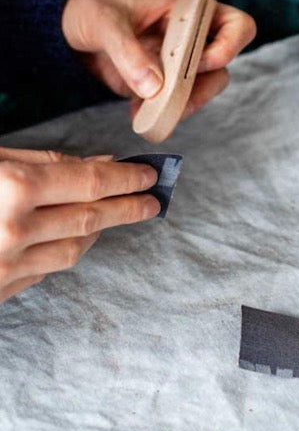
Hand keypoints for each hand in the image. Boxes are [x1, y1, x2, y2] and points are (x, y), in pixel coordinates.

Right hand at [0, 147, 159, 303]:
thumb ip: (45, 161)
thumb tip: (101, 163)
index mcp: (14, 187)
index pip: (91, 182)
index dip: (126, 179)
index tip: (149, 175)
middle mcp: (14, 228)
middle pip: (91, 218)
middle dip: (128, 208)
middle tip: (153, 201)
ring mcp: (5, 265)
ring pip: (74, 249)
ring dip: (101, 230)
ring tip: (116, 215)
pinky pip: (45, 270)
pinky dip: (67, 250)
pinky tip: (76, 237)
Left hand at [62, 0, 255, 120]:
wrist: (65, 29)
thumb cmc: (91, 9)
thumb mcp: (104, 22)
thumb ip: (128, 52)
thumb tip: (153, 86)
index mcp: (190, 9)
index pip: (238, 25)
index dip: (229, 46)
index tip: (199, 60)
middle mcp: (193, 36)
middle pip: (224, 65)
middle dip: (201, 86)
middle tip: (173, 97)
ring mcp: (181, 61)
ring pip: (205, 88)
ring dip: (183, 104)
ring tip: (150, 111)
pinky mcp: (165, 82)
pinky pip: (178, 102)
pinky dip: (163, 113)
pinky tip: (138, 113)